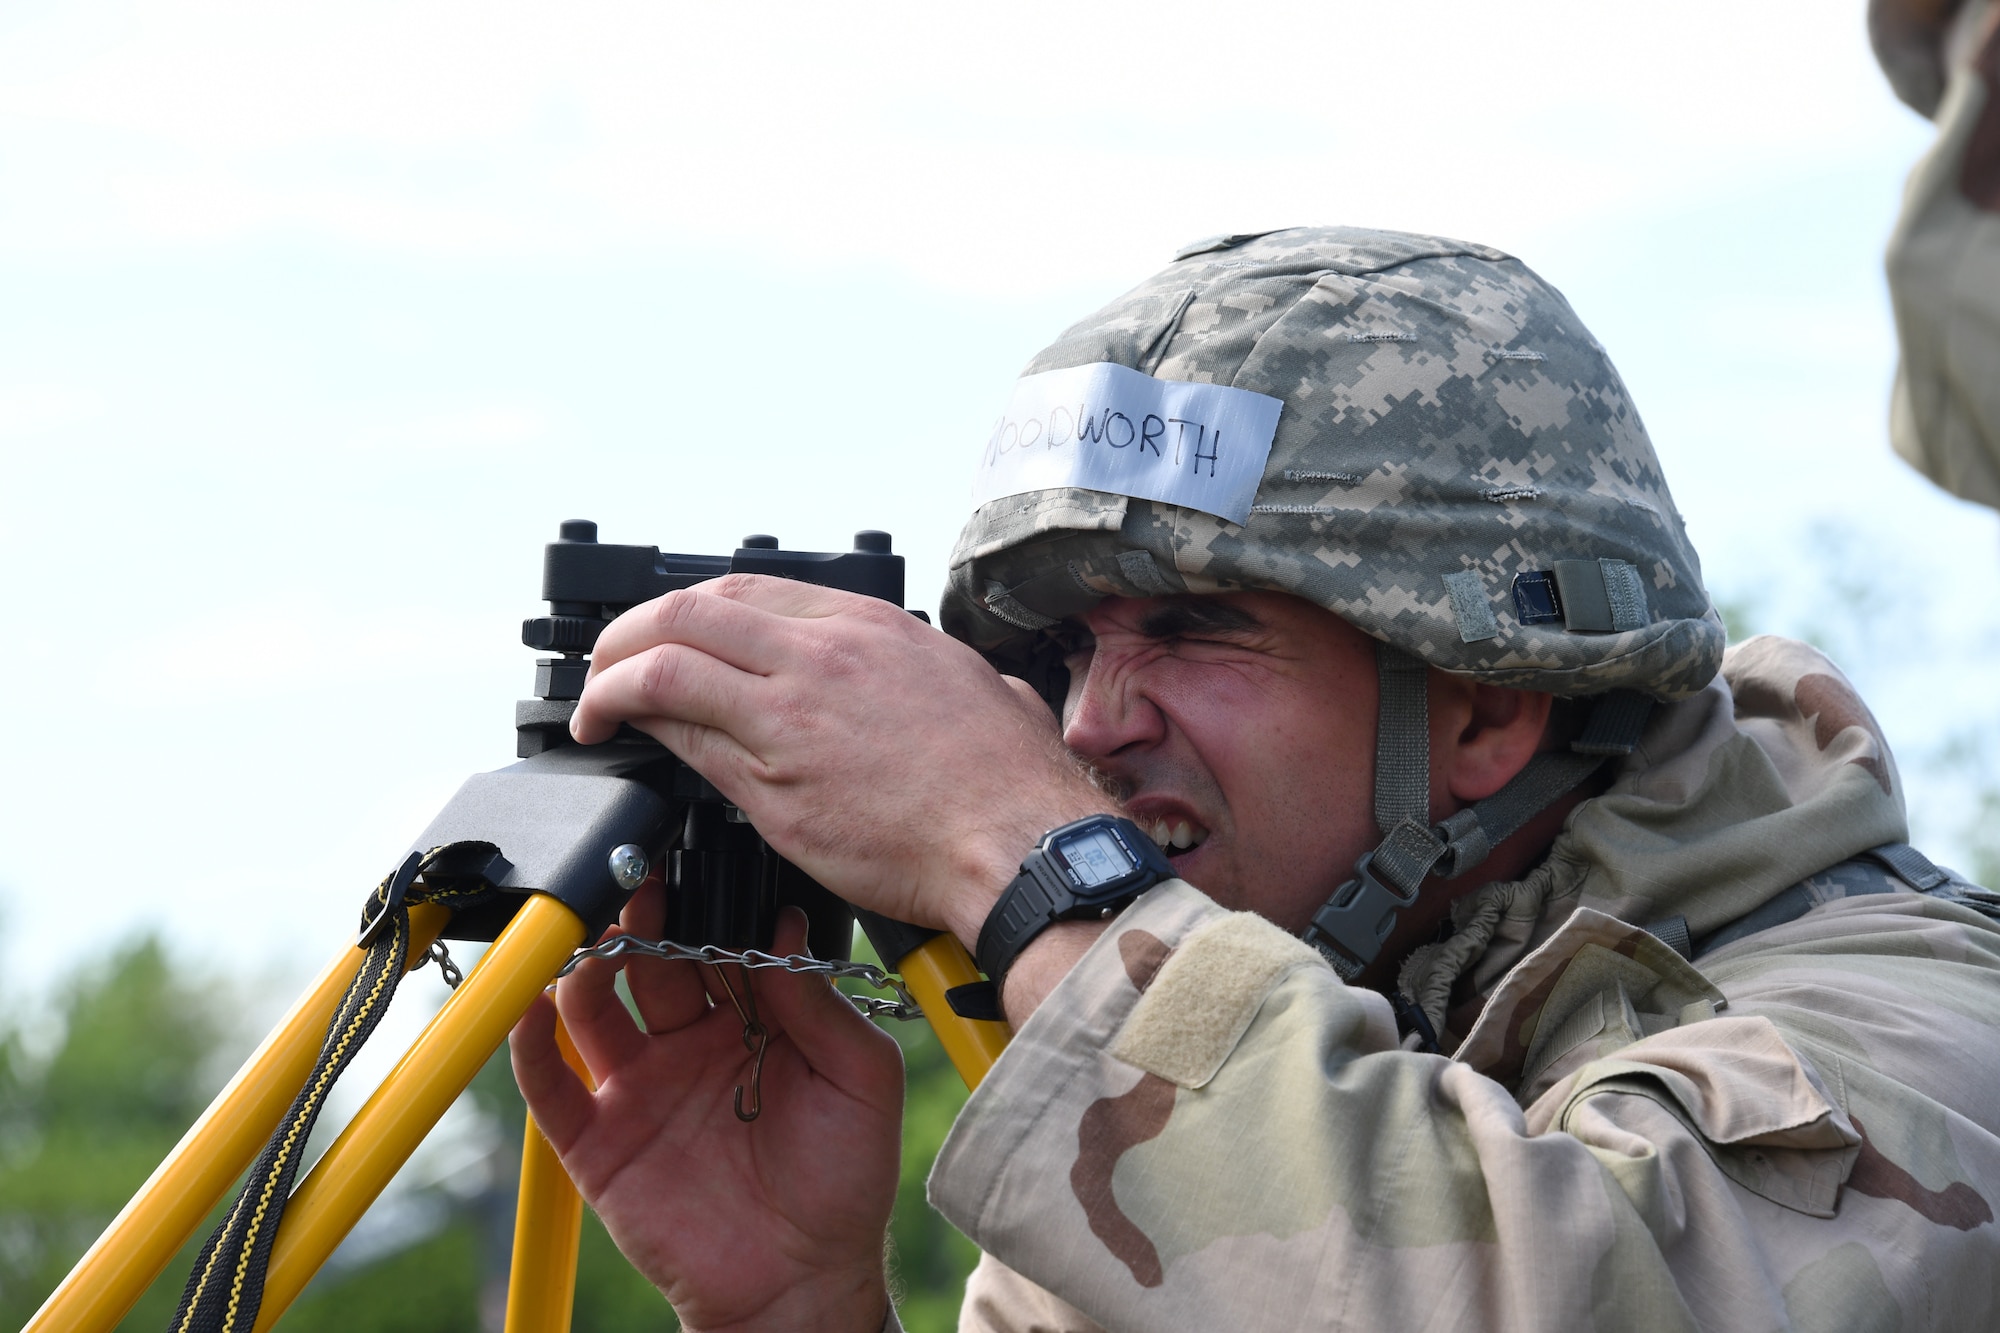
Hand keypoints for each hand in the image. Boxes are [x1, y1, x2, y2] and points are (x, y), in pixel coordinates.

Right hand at [511, 897, 901, 1332]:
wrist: (800, 1282)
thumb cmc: (844, 1183)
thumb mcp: (860, 1079)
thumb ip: (821, 1004)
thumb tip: (785, 924)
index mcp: (753, 1023)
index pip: (717, 946)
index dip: (707, 910)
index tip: (697, 872)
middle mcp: (690, 1044)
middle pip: (650, 962)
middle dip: (643, 920)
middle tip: (641, 887)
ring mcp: (639, 1088)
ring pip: (593, 1005)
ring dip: (586, 963)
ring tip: (593, 936)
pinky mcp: (598, 1140)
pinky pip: (549, 1084)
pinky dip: (529, 1041)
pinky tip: (534, 1004)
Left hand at [568, 575, 1115, 943]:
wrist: (1015, 843)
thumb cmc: (1006, 776)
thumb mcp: (970, 681)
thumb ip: (920, 666)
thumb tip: (912, 675)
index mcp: (866, 625)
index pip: (742, 588)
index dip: (687, 610)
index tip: (670, 632)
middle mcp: (819, 659)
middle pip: (684, 615)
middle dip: (625, 636)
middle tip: (606, 663)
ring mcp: (789, 722)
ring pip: (667, 674)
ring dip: (613, 687)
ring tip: (598, 710)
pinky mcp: (774, 790)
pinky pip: (689, 747)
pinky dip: (652, 738)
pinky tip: (639, 747)